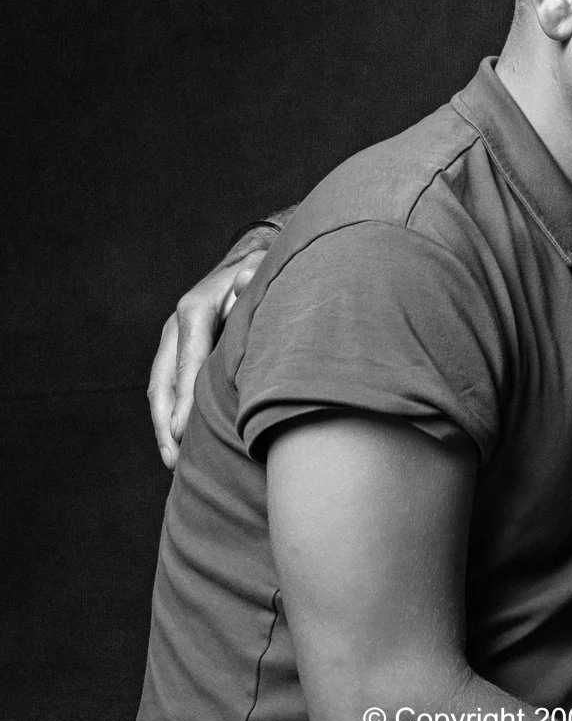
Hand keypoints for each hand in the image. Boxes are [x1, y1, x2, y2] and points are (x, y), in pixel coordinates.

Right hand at [148, 249, 265, 468]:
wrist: (249, 259)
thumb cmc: (262, 272)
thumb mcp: (262, 273)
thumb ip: (254, 282)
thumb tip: (246, 281)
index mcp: (195, 309)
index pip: (188, 361)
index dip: (185, 398)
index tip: (184, 432)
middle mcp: (177, 326)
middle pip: (162, 381)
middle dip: (166, 423)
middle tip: (173, 460)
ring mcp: (175, 339)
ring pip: (160, 388)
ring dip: (164, 426)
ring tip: (172, 462)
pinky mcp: (180, 350)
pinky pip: (169, 387)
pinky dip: (172, 415)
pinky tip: (181, 443)